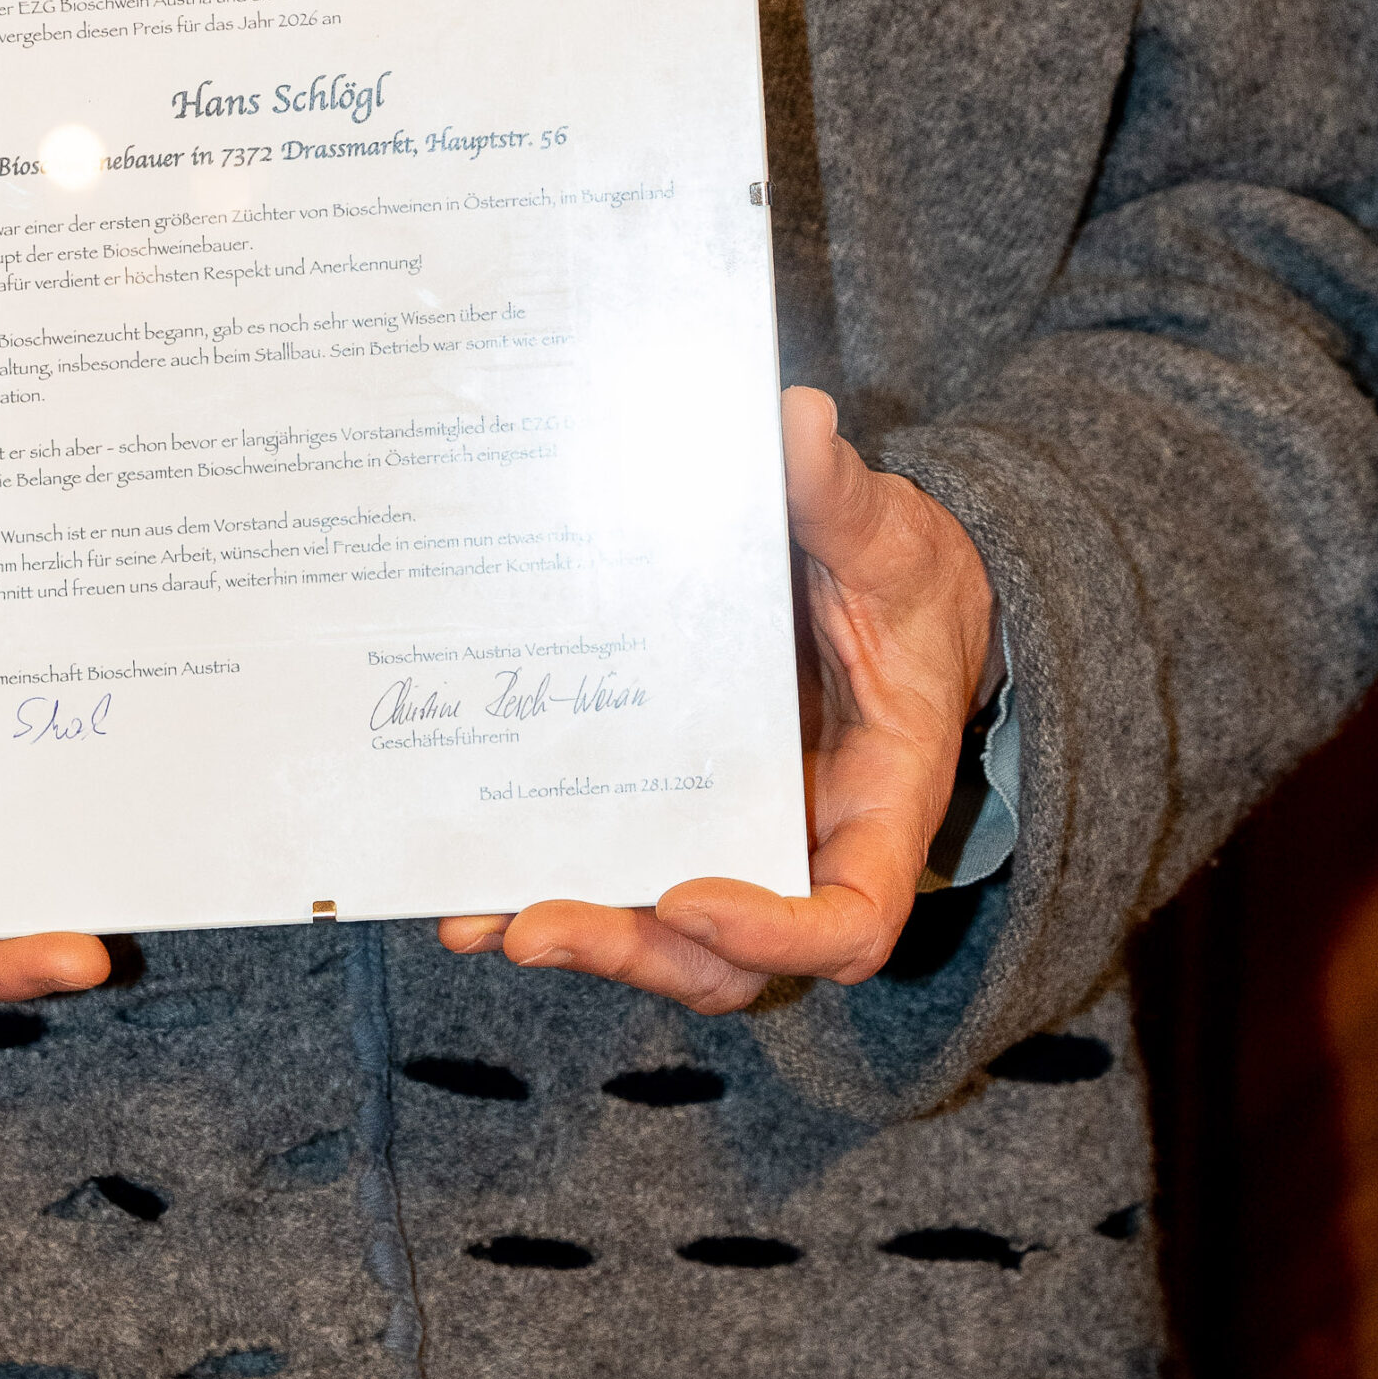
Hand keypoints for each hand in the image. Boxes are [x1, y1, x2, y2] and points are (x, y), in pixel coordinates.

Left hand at [439, 385, 1000, 1013]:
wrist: (894, 594)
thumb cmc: (907, 578)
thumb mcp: (887, 535)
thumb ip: (841, 494)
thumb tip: (793, 422)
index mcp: (883, 802)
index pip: (850, 920)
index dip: (771, 932)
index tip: (686, 896)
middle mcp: (810, 845)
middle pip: (729, 956)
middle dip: (631, 950)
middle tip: (531, 925)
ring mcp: (742, 840)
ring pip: (667, 938)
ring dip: (578, 934)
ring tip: (476, 917)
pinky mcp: (684, 813)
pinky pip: (626, 872)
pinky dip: (555, 882)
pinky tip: (470, 879)